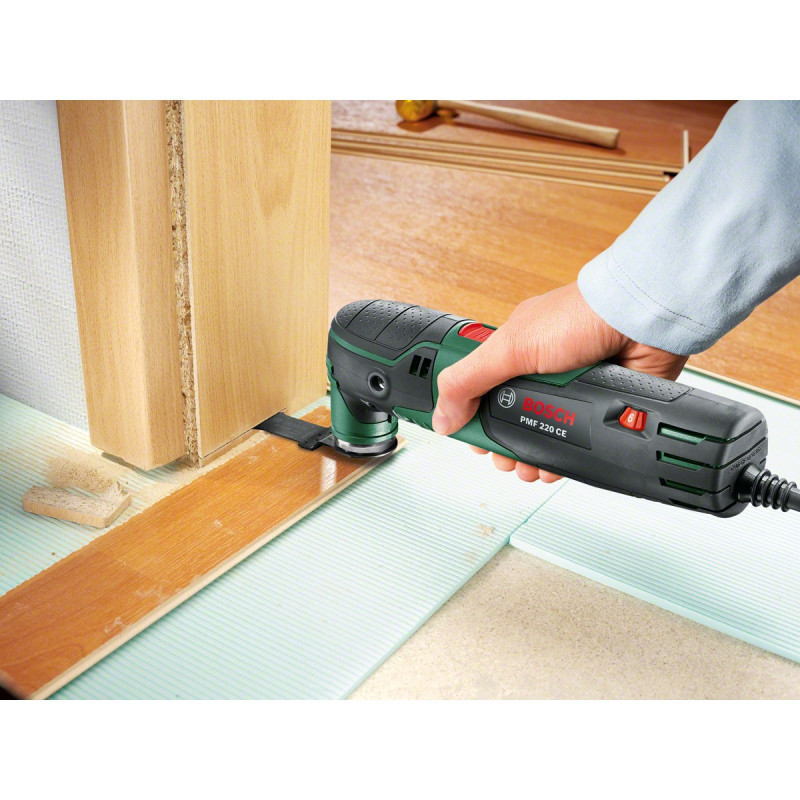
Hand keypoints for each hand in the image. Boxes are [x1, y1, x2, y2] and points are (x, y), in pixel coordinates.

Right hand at [431, 282, 687, 482]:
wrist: (638, 323)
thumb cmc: (579, 318)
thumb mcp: (510, 348)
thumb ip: (468, 381)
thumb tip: (441, 416)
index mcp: (511, 353)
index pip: (476, 389)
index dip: (468, 415)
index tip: (465, 437)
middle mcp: (536, 374)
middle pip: (505, 420)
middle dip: (499, 444)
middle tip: (498, 457)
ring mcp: (566, 392)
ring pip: (538, 435)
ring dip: (528, 456)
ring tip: (525, 468)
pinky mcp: (592, 408)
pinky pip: (571, 441)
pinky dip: (560, 457)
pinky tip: (553, 466)